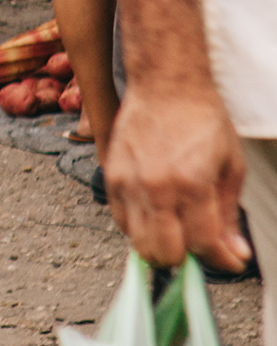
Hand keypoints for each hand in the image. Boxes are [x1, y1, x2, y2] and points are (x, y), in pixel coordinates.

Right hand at [103, 80, 249, 270]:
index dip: (221, 260)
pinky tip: (157, 214)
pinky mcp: (110, 177)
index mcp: (192, 183)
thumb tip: (235, 252)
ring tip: (178, 231)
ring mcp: (129, 183)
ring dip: (162, 246)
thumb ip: (230, 214)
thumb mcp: (230, 166)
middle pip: (166, 254)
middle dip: (187, 259)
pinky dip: (140, 228)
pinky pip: (122, 222)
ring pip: (140, 244)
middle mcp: (156, 187)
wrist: (166, 85)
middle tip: (199, 247)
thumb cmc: (202, 120)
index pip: (203, 245)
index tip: (229, 261)